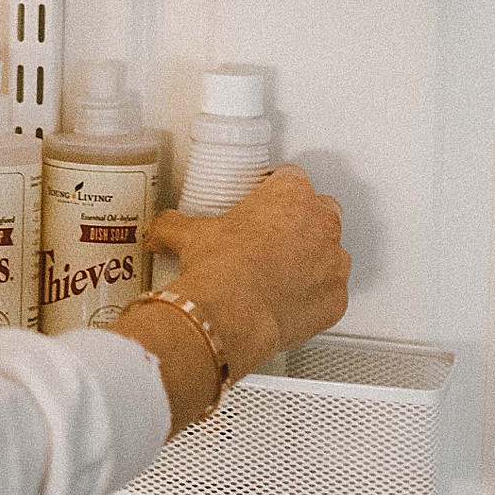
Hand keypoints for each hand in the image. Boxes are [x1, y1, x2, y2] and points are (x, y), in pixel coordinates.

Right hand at [147, 165, 350, 380]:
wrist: (232, 316)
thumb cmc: (220, 268)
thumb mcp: (188, 234)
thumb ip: (173, 224)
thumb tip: (158, 230)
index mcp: (291, 194)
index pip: (290, 178)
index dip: (274, 190)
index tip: (261, 204)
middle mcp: (321, 223)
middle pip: (320, 210)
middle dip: (300, 222)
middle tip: (270, 238)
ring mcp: (334, 263)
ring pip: (331, 253)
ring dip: (311, 259)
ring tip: (278, 274)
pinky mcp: (337, 300)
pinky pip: (330, 293)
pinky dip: (314, 298)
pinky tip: (288, 302)